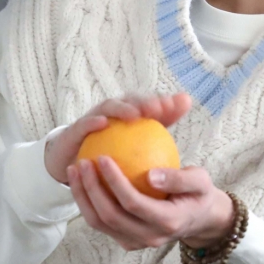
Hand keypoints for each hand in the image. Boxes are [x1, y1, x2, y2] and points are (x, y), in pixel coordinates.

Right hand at [44, 93, 191, 184]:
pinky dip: (93, 121)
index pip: (154, 104)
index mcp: (133, 116)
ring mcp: (95, 117)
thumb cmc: (111, 160)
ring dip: (123, 107)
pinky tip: (103, 124)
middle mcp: (115, 112)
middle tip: (160, 107)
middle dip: (147, 100)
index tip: (183, 104)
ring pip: (111, 106)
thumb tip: (186, 156)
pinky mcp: (76, 128)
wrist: (76, 163)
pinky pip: (85, 123)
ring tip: (135, 114)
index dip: (168, 101)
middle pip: (134, 100)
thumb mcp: (137, 154)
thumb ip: (160, 145)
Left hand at [66, 161, 234, 251]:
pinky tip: (82, 180)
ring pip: (100, 223)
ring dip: (83, 197)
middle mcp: (149, 237)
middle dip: (91, 189)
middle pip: (111, 216)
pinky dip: (87, 203)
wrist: (199, 219)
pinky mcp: (126, 241)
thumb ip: (180, 178)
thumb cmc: (199, 193)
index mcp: (168, 222)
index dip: (115, 182)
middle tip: (82, 161)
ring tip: (74, 170)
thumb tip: (151, 175)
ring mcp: (136, 242)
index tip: (103, 156)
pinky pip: (101, 224)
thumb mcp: (201, 181)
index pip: (134, 203)